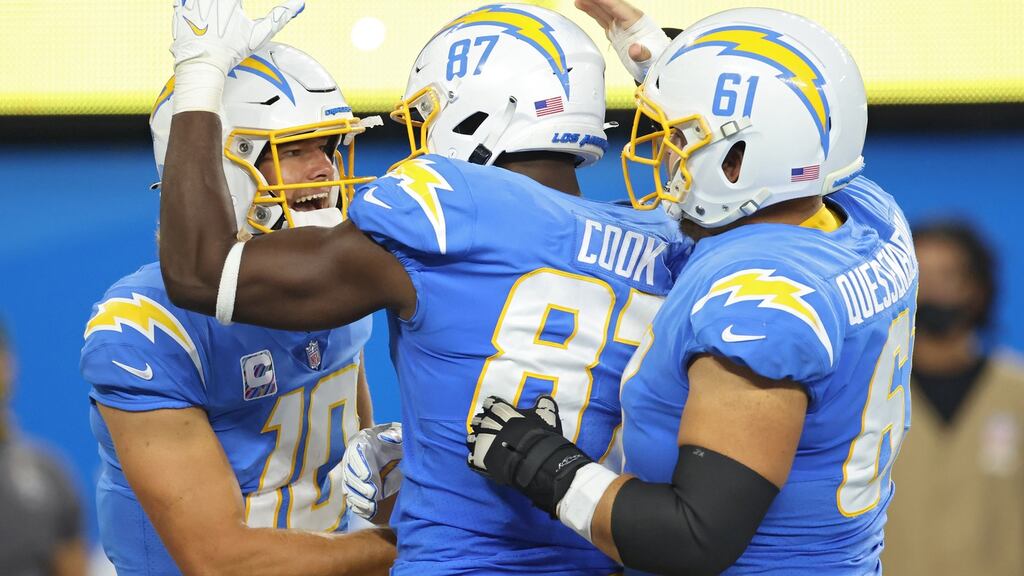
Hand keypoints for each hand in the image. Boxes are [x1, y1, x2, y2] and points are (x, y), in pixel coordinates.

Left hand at [171, 0, 304, 74]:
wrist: (203, 65)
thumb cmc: (232, 50)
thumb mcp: (260, 33)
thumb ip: (280, 16)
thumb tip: (299, 3)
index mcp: (229, 0)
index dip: (238, 4)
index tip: (239, 9)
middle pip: (219, 1)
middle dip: (226, 8)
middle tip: (231, 23)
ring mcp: (192, 2)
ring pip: (202, 1)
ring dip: (211, 7)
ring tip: (220, 22)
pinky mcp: (179, 9)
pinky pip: (183, 1)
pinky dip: (190, 6)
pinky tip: (202, 15)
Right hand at [342, 422, 403, 521]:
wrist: (396, 450)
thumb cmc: (396, 440)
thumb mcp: (399, 434)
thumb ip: (395, 435)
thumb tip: (388, 437)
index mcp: (361, 443)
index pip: (355, 454)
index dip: (360, 466)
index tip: (367, 477)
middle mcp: (353, 459)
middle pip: (350, 473)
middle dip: (360, 485)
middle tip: (372, 494)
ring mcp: (352, 474)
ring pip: (349, 486)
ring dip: (358, 497)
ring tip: (371, 505)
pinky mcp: (356, 487)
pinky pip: (352, 497)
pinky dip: (358, 505)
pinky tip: (368, 510)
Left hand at [467, 395, 591, 515]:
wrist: (533, 461)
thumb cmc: (537, 435)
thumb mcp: (546, 415)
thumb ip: (544, 404)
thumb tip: (544, 397)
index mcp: (498, 411)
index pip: (489, 403)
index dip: (495, 408)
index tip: (500, 413)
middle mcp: (485, 424)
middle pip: (478, 420)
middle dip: (484, 424)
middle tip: (493, 430)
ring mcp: (479, 443)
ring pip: (471, 439)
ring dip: (477, 441)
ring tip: (486, 446)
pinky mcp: (478, 461)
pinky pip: (471, 459)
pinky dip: (476, 460)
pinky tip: (484, 461)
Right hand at [574, 0, 669, 81]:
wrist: (655, 62)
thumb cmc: (653, 58)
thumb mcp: (649, 57)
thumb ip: (641, 53)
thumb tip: (635, 50)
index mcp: (635, 21)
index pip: (617, 7)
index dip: (604, 0)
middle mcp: (626, 19)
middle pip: (608, 4)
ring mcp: (619, 24)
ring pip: (603, 9)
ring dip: (590, 3)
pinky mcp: (614, 30)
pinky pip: (600, 17)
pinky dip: (591, 11)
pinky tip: (582, 5)